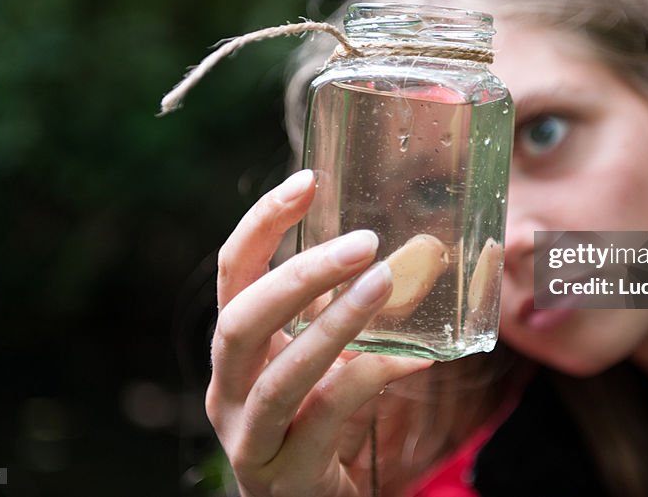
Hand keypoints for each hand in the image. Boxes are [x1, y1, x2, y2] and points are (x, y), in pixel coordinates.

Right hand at [206, 169, 431, 495]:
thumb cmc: (318, 422)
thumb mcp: (328, 358)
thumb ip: (355, 311)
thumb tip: (419, 253)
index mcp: (237, 348)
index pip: (233, 272)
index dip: (263, 223)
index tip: (309, 180)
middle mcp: (228, 389)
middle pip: (241, 320)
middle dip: (299, 275)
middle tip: (362, 242)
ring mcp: (249, 436)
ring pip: (280, 376)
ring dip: (335, 326)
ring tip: (383, 283)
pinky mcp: (284, 474)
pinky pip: (325, 419)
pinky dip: (370, 381)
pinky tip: (415, 360)